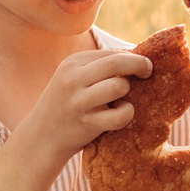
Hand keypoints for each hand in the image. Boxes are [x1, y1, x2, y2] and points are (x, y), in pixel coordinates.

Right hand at [15, 48, 150, 165]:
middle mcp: (73, 79)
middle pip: (117, 63)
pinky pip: (120, 114)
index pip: (110, 53)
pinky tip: (120, 114)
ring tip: (120, 100)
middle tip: (148, 71)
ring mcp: (78, 101)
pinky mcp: (87, 123)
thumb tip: (137, 55)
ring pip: (119, 86)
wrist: (41, 138)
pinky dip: (127, 113)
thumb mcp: (73, 79)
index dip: (131, 57)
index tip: (141, 65)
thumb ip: (98, 68)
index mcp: (72, 63)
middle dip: (139, 64)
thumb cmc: (66, 106)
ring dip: (127, 93)